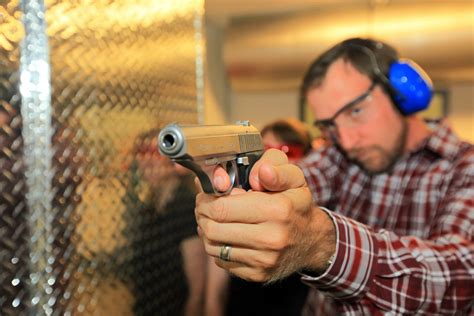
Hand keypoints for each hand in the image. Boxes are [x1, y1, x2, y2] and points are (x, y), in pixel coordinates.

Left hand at [195, 149, 335, 281]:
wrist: (313, 241)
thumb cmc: (296, 203)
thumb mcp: (292, 176)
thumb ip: (274, 164)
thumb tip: (260, 173)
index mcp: (277, 210)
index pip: (221, 208)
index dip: (206, 199)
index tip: (206, 193)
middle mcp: (270, 238)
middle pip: (212, 229)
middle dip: (201, 214)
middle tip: (204, 205)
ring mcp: (264, 260)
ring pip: (213, 247)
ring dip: (206, 230)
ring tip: (212, 218)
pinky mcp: (257, 274)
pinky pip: (222, 261)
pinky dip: (217, 247)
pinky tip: (224, 234)